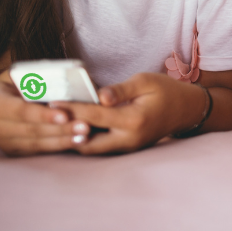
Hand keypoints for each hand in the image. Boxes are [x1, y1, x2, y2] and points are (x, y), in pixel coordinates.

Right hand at [0, 72, 81, 155]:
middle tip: (84, 127)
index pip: (22, 111)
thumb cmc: (8, 86)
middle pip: (33, 130)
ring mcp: (4, 142)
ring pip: (37, 143)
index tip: (64, 115)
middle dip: (60, 130)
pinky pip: (38, 150)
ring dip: (62, 141)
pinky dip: (57, 147)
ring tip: (84, 136)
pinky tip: (76, 143)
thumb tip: (65, 74)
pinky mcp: (13, 151)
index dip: (43, 115)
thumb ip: (34, 75)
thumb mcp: (15, 75)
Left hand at [55, 72, 205, 154]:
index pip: (94, 115)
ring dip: (73, 137)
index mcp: (133, 120)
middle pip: (86, 141)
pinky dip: (85, 139)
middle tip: (45, 119)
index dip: (71, 109)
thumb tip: (99, 96)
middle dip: (65, 131)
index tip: (50, 102)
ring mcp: (127, 147)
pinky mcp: (126, 149)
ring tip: (54, 125)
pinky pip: (100, 148)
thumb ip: (120, 90)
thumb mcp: (145, 81)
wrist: (186, 110)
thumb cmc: (166, 91)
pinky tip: (72, 128)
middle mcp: (128, 139)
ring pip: (91, 149)